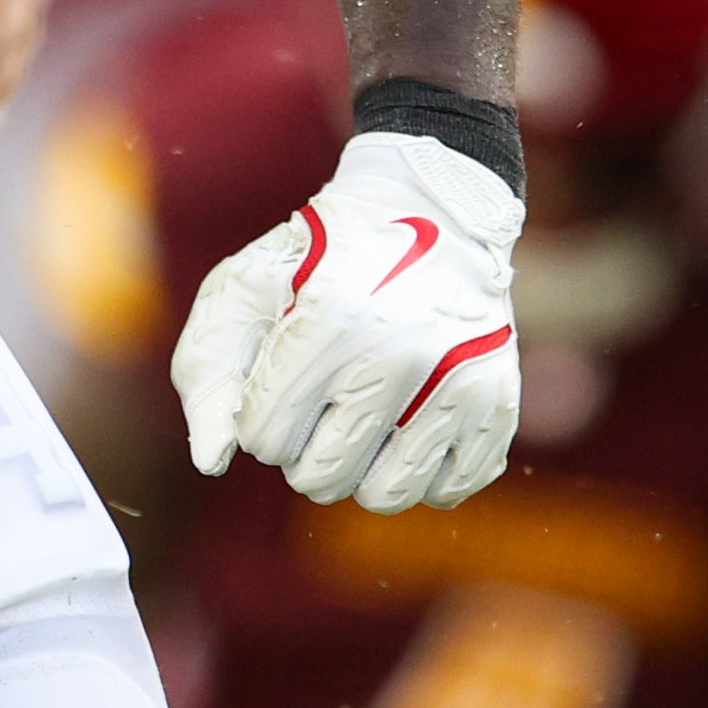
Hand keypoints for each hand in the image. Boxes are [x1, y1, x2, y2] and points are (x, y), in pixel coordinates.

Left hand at [174, 129, 521, 511]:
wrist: (428, 212)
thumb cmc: (318, 261)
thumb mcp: (243, 292)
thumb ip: (208, 376)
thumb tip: (213, 462)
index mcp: (331, 319)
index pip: (266, 437)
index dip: (258, 417)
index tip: (278, 378)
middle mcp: (402, 352)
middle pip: (322, 477)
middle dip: (303, 450)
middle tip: (318, 400)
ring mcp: (459, 381)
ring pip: (386, 496)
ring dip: (361, 468)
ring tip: (362, 416)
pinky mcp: (498, 402)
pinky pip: (448, 491)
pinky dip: (422, 471)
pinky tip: (411, 422)